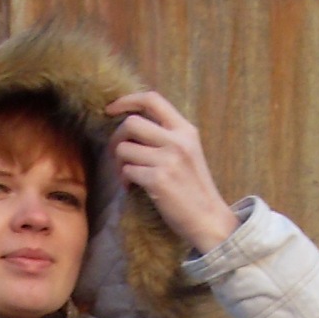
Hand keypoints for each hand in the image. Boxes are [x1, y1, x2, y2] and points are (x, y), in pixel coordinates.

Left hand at [106, 92, 237, 253]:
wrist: (207, 218)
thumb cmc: (193, 188)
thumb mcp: (188, 152)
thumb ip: (167, 136)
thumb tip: (133, 127)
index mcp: (185, 129)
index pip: (152, 99)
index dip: (127, 100)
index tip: (111, 109)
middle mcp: (177, 140)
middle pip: (132, 123)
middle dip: (117, 138)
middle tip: (117, 154)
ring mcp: (168, 160)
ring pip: (125, 149)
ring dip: (119, 163)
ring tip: (128, 175)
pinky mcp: (158, 180)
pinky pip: (127, 171)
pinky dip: (125, 180)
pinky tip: (132, 188)